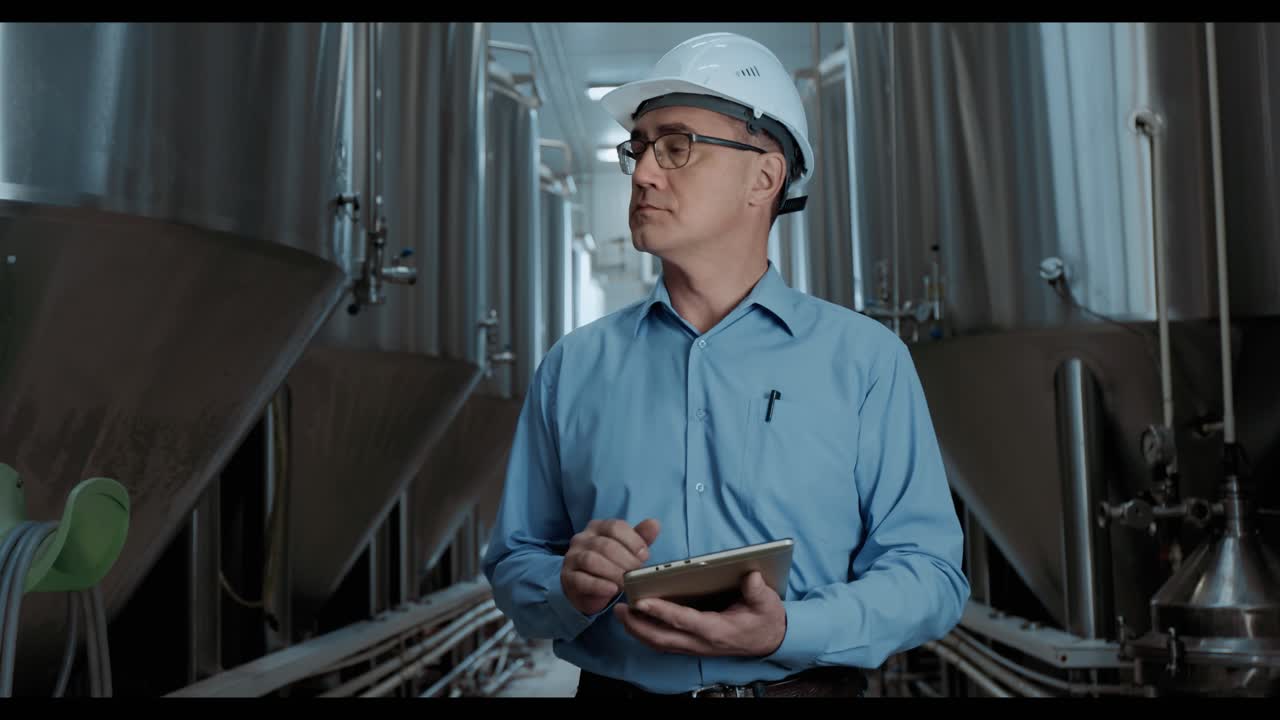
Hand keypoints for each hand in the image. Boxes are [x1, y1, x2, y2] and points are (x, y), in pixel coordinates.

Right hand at [561, 518, 660, 615]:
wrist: (586, 589)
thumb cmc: (610, 565)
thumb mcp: (626, 550)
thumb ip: (640, 537)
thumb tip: (654, 524)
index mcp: (598, 527)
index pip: (615, 526)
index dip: (632, 541)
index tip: (645, 556)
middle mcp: (582, 539)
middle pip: (605, 544)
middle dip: (625, 560)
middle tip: (638, 573)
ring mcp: (572, 557)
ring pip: (591, 560)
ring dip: (613, 572)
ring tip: (626, 583)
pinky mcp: (568, 577)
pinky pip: (582, 580)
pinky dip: (599, 585)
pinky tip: (612, 590)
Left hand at [614, 571, 786, 656]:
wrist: (770, 641)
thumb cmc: (765, 620)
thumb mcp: (768, 603)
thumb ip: (758, 591)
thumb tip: (750, 575)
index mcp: (717, 630)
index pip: (684, 621)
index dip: (661, 611)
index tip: (641, 601)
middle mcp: (702, 642)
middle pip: (663, 638)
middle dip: (638, 625)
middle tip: (619, 608)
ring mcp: (695, 647)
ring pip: (660, 643)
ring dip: (638, 631)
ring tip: (621, 614)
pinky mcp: (692, 646)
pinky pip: (664, 643)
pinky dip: (646, 634)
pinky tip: (636, 622)